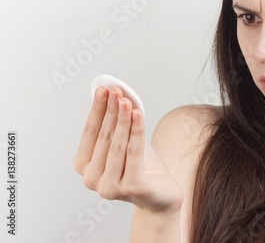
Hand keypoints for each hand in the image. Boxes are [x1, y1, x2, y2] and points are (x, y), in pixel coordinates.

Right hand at [74, 86, 182, 213]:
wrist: (162, 194)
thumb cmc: (142, 166)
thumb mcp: (127, 140)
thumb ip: (117, 121)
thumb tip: (113, 91)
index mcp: (84, 167)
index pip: (90, 131)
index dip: (97, 109)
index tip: (104, 88)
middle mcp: (92, 179)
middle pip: (104, 136)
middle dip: (111, 110)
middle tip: (117, 90)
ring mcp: (110, 186)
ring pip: (117, 144)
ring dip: (123, 119)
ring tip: (127, 100)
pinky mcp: (131, 187)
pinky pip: (134, 152)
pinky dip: (136, 131)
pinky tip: (139, 115)